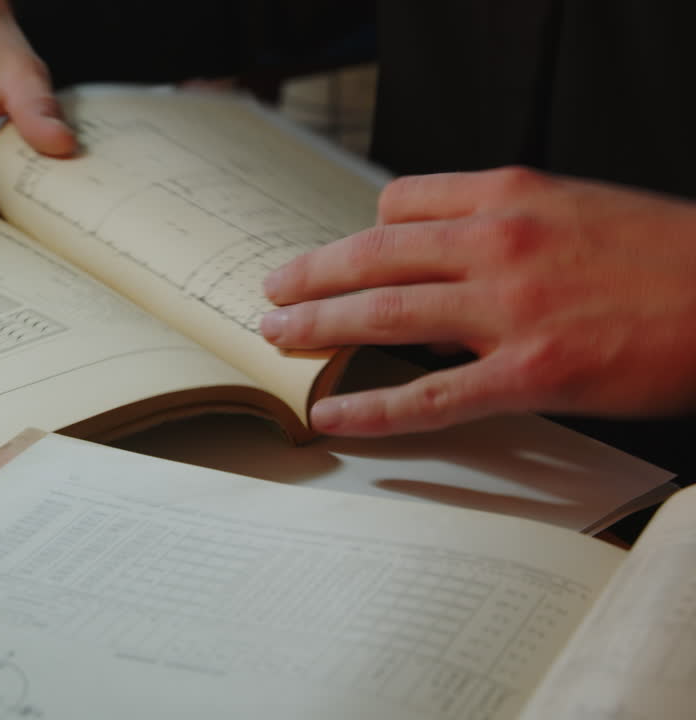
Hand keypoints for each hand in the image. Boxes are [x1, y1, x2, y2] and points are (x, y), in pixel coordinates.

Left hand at [260, 167, 695, 435]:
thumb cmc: (671, 256)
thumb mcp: (582, 209)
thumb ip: (508, 227)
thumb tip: (449, 263)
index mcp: (513, 193)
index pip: (401, 202)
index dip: (362, 232)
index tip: (340, 254)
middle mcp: (499, 242)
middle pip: (372, 254)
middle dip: (310, 275)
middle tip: (272, 292)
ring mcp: (510, 310)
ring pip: (382, 314)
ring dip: (317, 327)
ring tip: (277, 338)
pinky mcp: (531, 374)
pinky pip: (427, 397)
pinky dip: (370, 408)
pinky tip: (331, 413)